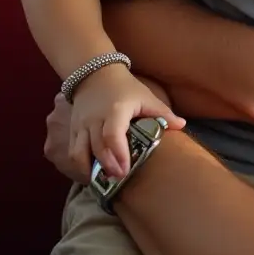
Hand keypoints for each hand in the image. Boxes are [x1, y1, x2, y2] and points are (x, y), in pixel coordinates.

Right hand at [45, 74, 177, 182]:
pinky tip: (92, 174)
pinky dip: (80, 166)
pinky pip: (72, 152)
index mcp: (115, 110)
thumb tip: (182, 126)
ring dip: (89, 170)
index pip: (112, 135)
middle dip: (107, 167)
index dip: (118, 155)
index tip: (126, 170)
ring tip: (103, 180)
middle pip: (96, 148)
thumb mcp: (146, 97)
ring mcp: (80, 125)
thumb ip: (163, 113)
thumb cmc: (125, 87)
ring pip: (78, 154)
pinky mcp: (72, 130)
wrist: (95, 74)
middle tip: (119, 179)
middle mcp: (94, 119)